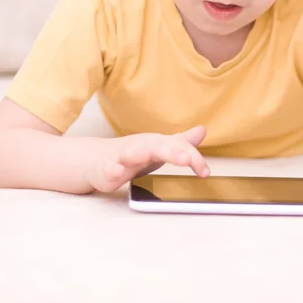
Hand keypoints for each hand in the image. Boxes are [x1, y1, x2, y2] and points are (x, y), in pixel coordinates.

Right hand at [83, 125, 209, 191]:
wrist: (96, 158)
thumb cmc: (133, 154)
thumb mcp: (159, 148)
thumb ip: (181, 142)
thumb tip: (203, 130)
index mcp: (157, 143)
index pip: (179, 148)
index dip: (194, 159)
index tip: (206, 172)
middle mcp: (142, 147)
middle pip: (159, 147)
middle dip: (172, 152)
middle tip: (186, 159)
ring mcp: (123, 157)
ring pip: (132, 154)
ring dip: (140, 154)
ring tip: (147, 156)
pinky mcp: (107, 169)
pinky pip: (109, 169)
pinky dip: (113, 170)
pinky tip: (117, 172)